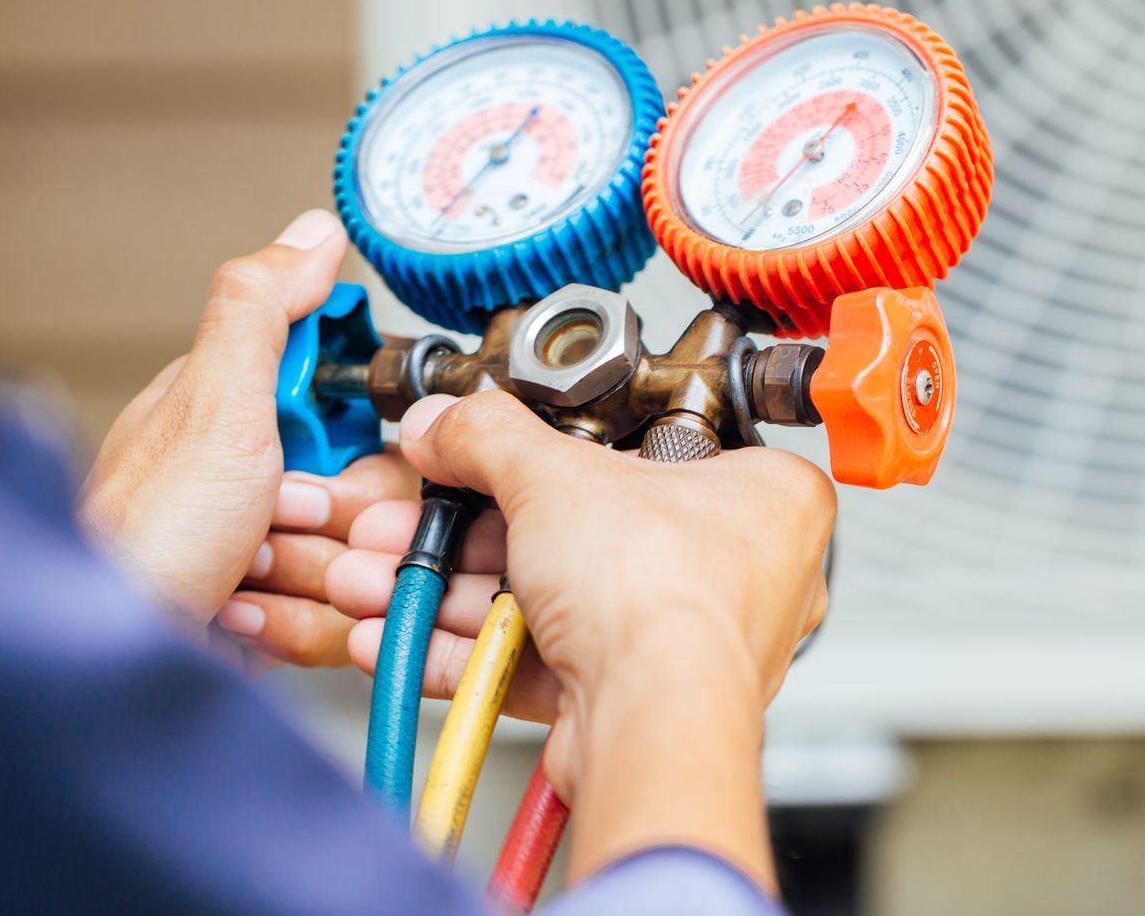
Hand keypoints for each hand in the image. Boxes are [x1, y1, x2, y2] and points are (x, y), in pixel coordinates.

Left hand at [78, 210, 419, 666]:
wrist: (115, 671)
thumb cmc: (140, 545)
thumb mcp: (213, 407)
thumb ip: (262, 313)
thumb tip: (310, 234)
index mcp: (235, 411)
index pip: (354, 403)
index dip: (359, 432)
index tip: (329, 448)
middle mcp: (253, 479)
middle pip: (374, 486)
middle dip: (343, 518)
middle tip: (280, 526)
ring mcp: (267, 549)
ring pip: (368, 556)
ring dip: (325, 578)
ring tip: (257, 583)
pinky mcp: (281, 616)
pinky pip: (347, 617)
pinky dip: (310, 626)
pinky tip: (255, 623)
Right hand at [327, 390, 833, 886]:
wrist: (650, 723)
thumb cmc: (665, 599)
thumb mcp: (558, 477)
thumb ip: (491, 439)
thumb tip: (452, 421)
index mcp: (765, 494)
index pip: (654, 447)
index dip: (563, 447)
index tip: (494, 448)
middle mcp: (737, 569)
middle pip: (581, 528)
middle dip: (469, 530)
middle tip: (412, 516)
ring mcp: (682, 638)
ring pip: (548, 599)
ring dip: (450, 589)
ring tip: (379, 575)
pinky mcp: (629, 696)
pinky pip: (537, 660)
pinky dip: (466, 648)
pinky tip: (400, 634)